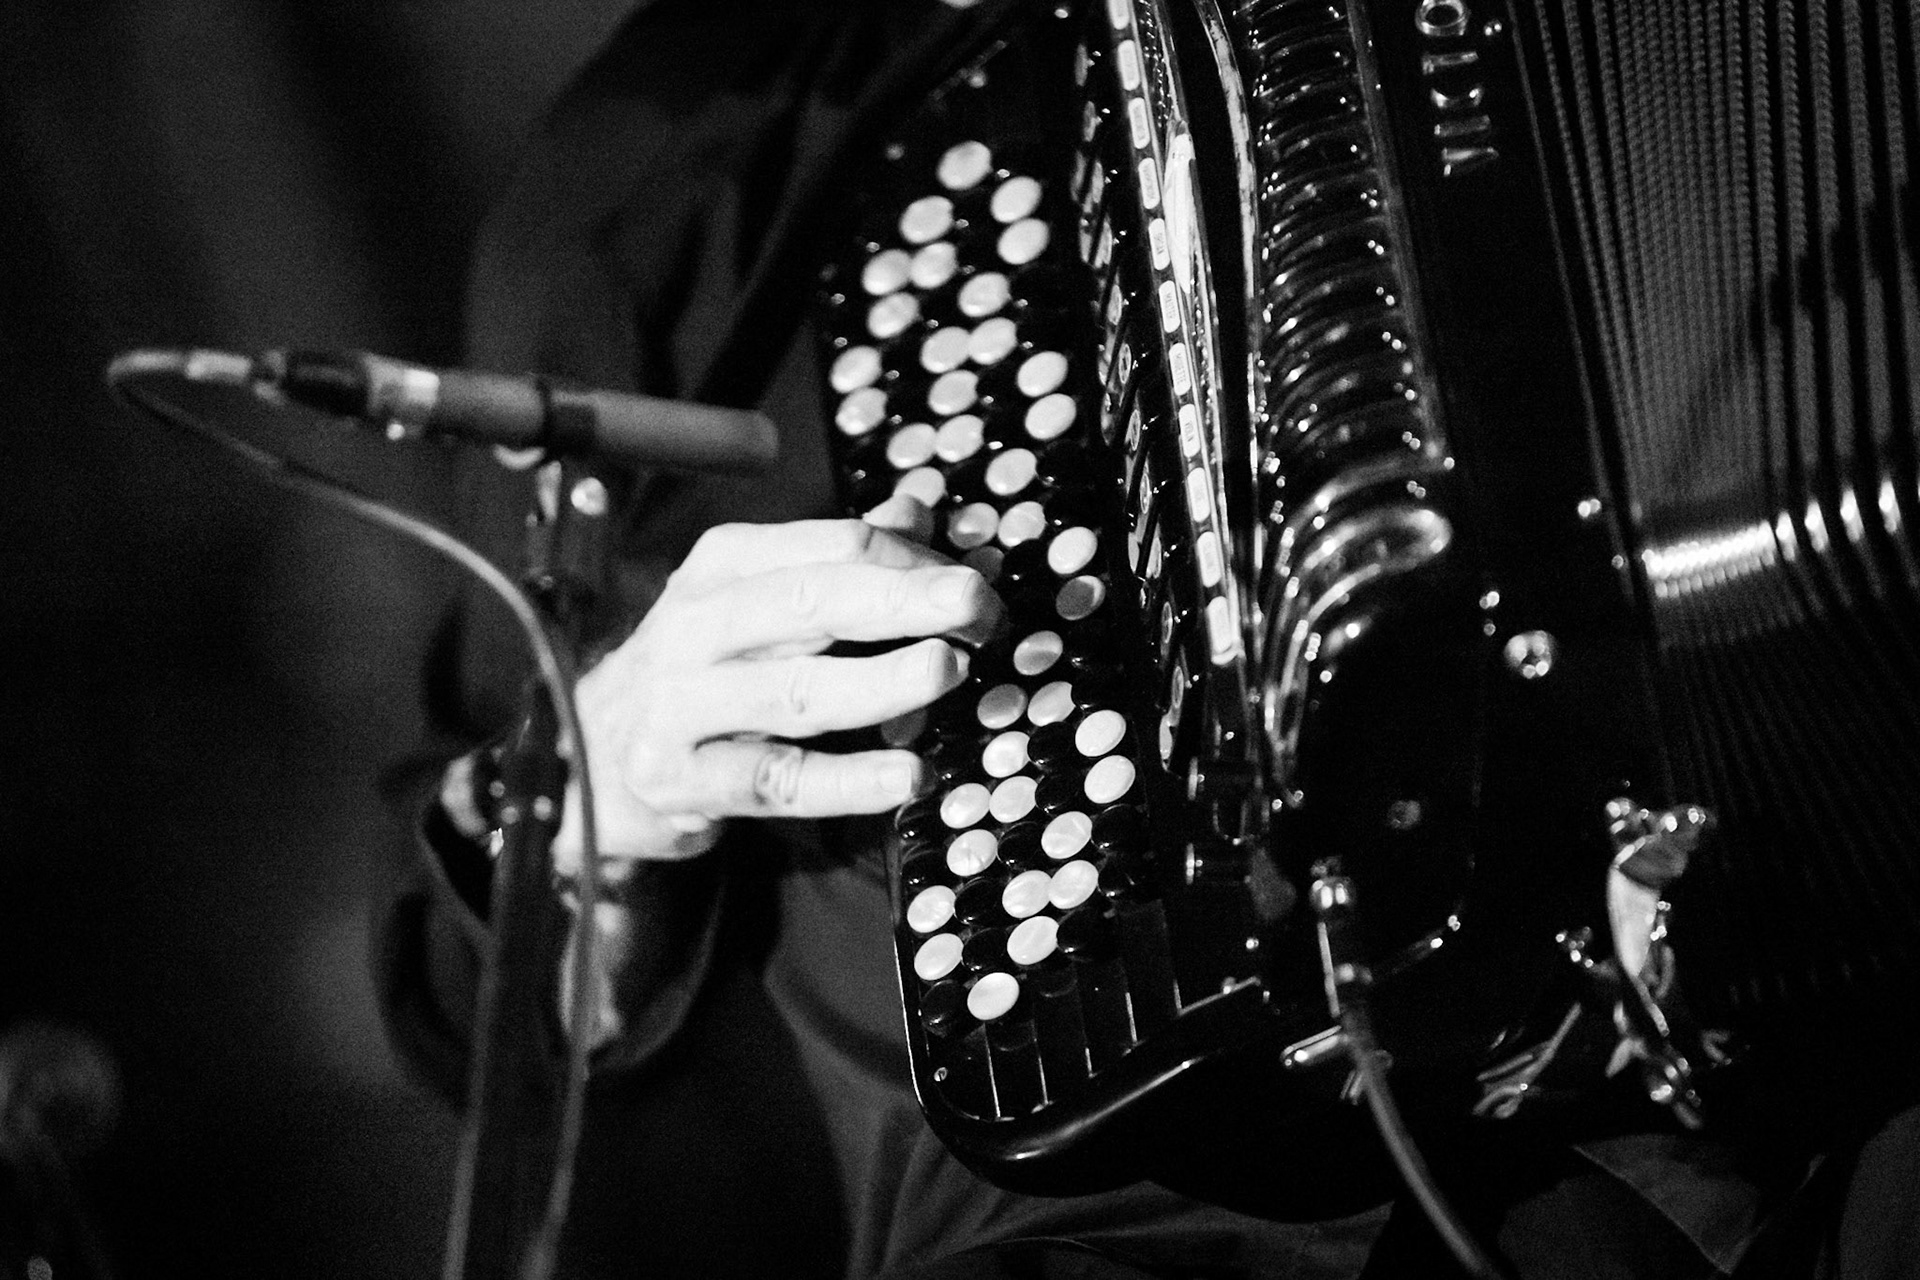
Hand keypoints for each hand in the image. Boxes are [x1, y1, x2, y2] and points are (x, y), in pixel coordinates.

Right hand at [551, 502, 1000, 869]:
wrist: (584, 752)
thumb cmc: (699, 671)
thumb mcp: (759, 601)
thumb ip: (839, 560)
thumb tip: (920, 512)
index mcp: (724, 566)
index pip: (832, 548)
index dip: (912, 563)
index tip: (973, 587)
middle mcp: (695, 624)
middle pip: (812, 603)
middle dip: (903, 600)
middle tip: (976, 606)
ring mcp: (680, 704)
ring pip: (795, 691)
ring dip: (880, 682)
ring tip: (946, 672)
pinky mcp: (680, 780)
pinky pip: (777, 780)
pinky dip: (847, 780)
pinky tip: (908, 774)